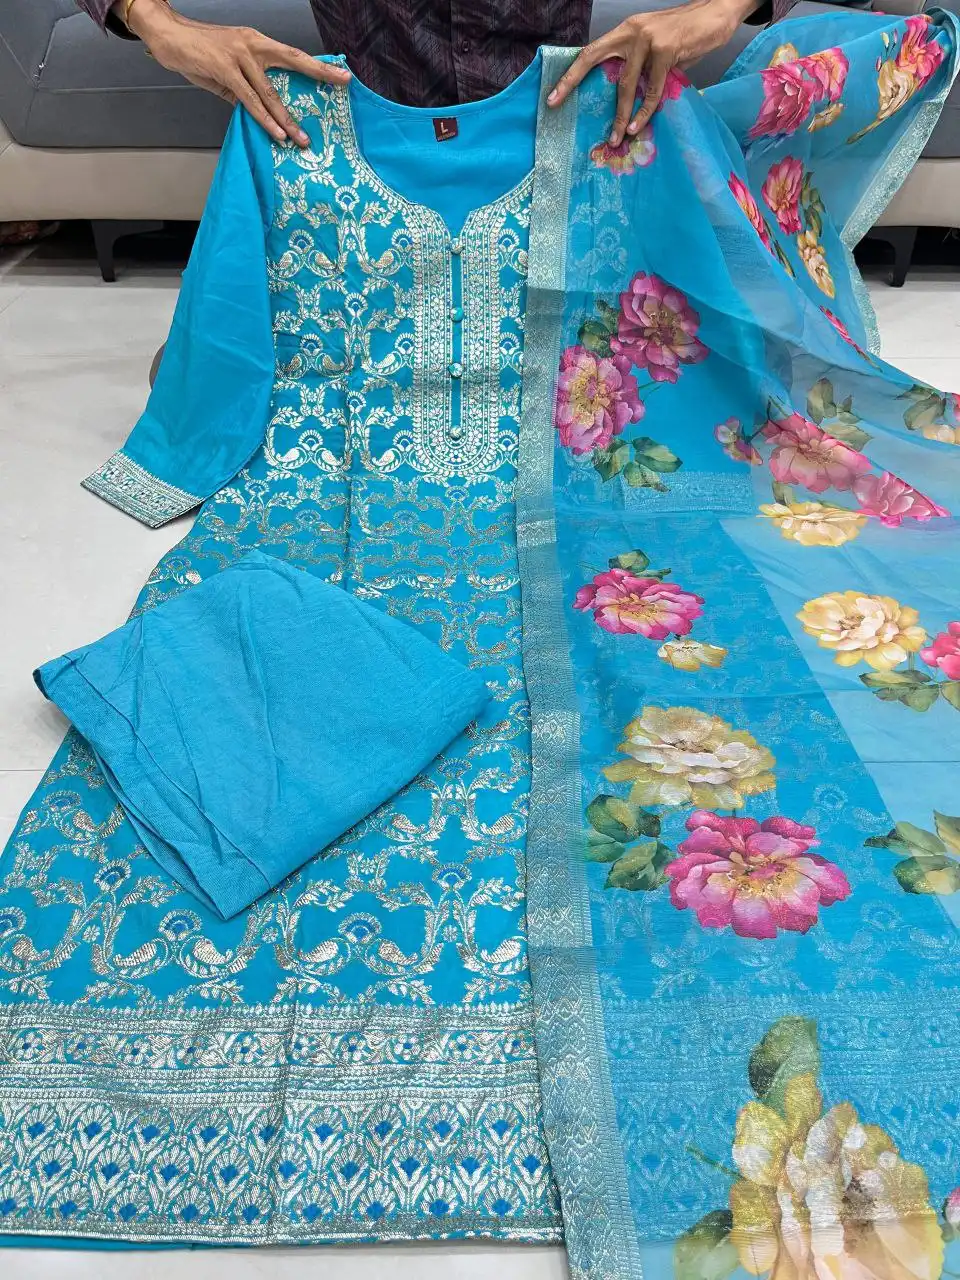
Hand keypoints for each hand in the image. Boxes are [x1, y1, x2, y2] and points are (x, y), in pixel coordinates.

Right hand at [120, 0, 349, 145]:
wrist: (169, 35)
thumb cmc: (199, 52)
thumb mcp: (228, 69)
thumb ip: (247, 88)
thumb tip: (261, 113)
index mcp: (257, 42)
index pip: (293, 54)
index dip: (318, 65)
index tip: (341, 73)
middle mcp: (253, 45)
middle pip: (293, 61)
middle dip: (319, 74)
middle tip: (343, 85)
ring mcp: (240, 56)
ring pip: (271, 92)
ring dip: (287, 120)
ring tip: (302, 140)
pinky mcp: (226, 70)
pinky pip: (250, 99)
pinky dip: (264, 119)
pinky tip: (277, 134)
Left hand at [548, 0, 759, 143]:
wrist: (717, 13)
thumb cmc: (686, 35)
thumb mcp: (656, 48)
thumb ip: (640, 66)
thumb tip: (626, 97)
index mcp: (626, 31)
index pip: (591, 51)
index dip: (571, 73)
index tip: (553, 95)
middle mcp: (632, 32)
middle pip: (594, 59)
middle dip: (572, 83)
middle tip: (555, 105)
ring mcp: (648, 40)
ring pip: (626, 85)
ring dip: (621, 115)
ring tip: (616, 137)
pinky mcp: (666, 51)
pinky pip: (652, 90)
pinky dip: (644, 112)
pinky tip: (638, 126)